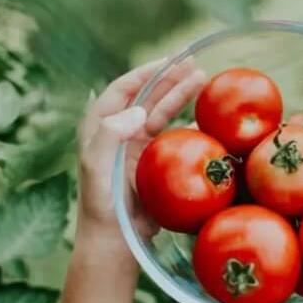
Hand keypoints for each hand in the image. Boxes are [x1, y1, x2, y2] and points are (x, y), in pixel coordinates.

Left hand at [76, 58, 205, 248]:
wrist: (116, 241)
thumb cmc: (102, 205)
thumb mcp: (96, 168)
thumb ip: (109, 135)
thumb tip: (137, 110)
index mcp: (101, 127)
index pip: (123, 90)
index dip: (145, 73)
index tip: (167, 61)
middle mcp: (120, 132)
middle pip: (147, 96)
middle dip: (169, 78)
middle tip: (193, 64)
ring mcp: (138, 148)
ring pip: (163, 112)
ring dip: (181, 96)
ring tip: (203, 79)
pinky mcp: (155, 163)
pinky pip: (174, 136)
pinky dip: (190, 124)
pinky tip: (205, 116)